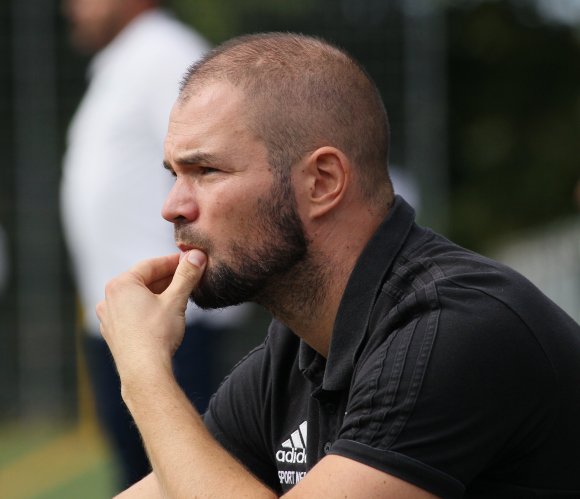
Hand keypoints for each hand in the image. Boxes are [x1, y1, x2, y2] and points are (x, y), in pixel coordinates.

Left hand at [96, 250, 206, 381]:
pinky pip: (131, 312)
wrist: (144, 372)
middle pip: (143, 280)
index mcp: (121, 284)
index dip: (173, 261)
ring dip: (158, 293)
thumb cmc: (158, 334)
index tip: (189, 260)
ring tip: (179, 295)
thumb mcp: (176, 300)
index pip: (151, 264)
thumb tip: (197, 255)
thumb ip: (186, 275)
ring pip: (137, 297)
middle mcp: (109, 297)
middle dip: (167, 278)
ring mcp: (108, 316)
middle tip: (188, 277)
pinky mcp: (112, 333)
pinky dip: (147, 309)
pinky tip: (163, 315)